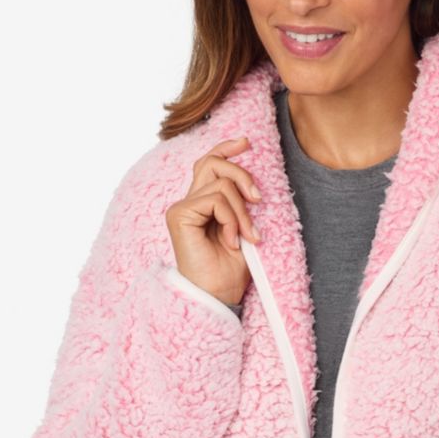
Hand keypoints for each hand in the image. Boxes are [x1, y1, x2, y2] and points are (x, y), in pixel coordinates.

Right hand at [165, 136, 262, 305]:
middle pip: (213, 162)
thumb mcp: (244, 228)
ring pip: (221, 184)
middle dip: (243, 175)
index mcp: (203, 203)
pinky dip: (231, 219)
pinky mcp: (179, 215)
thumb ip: (242, 202)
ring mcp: (182, 208)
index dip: (226, 147)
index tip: (247, 142)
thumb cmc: (232, 269)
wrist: (219, 295)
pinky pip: (215, 199)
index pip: (209, 162)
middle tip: (259, 200)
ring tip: (248, 236)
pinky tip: (232, 241)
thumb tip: (253, 179)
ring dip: (243, 211)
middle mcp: (189, 202)